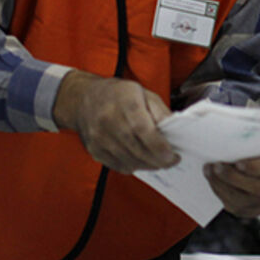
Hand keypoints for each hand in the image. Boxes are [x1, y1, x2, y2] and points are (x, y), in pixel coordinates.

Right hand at [53, 70, 176, 172]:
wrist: (84, 99)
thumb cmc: (120, 95)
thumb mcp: (144, 93)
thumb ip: (160, 112)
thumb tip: (175, 131)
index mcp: (125, 103)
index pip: (143, 130)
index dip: (160, 147)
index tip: (173, 155)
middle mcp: (109, 121)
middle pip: (137, 149)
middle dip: (158, 160)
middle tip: (171, 161)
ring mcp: (99, 138)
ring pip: (128, 161)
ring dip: (148, 165)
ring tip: (159, 161)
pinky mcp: (94, 150)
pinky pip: (117, 166)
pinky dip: (133, 166)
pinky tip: (142, 160)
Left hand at [204, 146, 259, 217]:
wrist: (252, 165)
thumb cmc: (253, 147)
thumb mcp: (257, 139)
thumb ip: (249, 140)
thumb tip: (228, 137)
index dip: (256, 167)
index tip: (238, 162)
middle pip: (259, 188)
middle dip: (234, 178)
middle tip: (217, 166)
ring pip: (246, 199)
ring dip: (223, 185)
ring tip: (210, 170)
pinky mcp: (256, 209)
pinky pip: (238, 206)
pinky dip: (221, 192)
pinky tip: (213, 180)